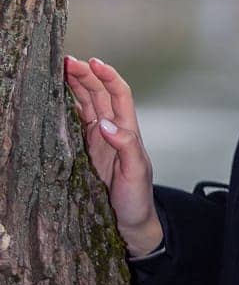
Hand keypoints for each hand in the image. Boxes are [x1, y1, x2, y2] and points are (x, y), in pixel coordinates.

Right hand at [65, 55, 161, 254]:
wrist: (130, 223)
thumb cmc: (137, 198)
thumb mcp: (136, 173)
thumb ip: (126, 147)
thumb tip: (105, 124)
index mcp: (127, 130)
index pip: (119, 94)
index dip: (108, 76)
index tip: (94, 62)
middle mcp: (113, 130)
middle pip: (99, 95)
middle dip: (85, 76)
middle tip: (65, 61)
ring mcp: (98, 140)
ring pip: (86, 105)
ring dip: (75, 87)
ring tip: (59, 71)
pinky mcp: (85, 151)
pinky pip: (75, 124)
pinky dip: (66, 109)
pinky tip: (55, 99)